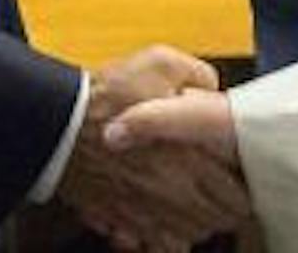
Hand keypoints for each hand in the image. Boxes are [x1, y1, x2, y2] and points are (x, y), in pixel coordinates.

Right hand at [58, 46, 247, 250]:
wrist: (55, 124)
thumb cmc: (103, 97)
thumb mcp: (158, 63)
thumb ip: (199, 76)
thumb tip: (215, 90)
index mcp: (190, 163)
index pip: (238, 198)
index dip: (242, 187)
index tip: (237, 173)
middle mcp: (172, 197)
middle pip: (218, 223)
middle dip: (222, 206)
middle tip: (217, 186)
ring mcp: (146, 215)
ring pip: (189, 238)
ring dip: (194, 222)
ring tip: (189, 199)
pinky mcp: (120, 222)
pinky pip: (153, 245)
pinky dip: (160, 235)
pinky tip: (158, 214)